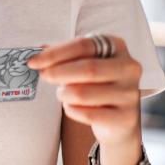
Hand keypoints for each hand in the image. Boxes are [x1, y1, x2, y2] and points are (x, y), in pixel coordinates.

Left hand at [27, 35, 141, 148]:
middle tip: (43, 76)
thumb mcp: (82, 63)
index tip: (33, 62)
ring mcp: (130, 94)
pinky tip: (70, 107)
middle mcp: (129, 67)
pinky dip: (72, 110)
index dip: (56, 53)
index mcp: (117, 46)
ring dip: (64, 94)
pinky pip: (90, 115)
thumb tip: (36, 51)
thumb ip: (62, 55)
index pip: (84, 45)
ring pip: (85, 93)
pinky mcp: (126, 118)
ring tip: (62, 93)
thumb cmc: (95, 83)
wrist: (118, 118)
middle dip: (58, 73)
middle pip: (88, 68)